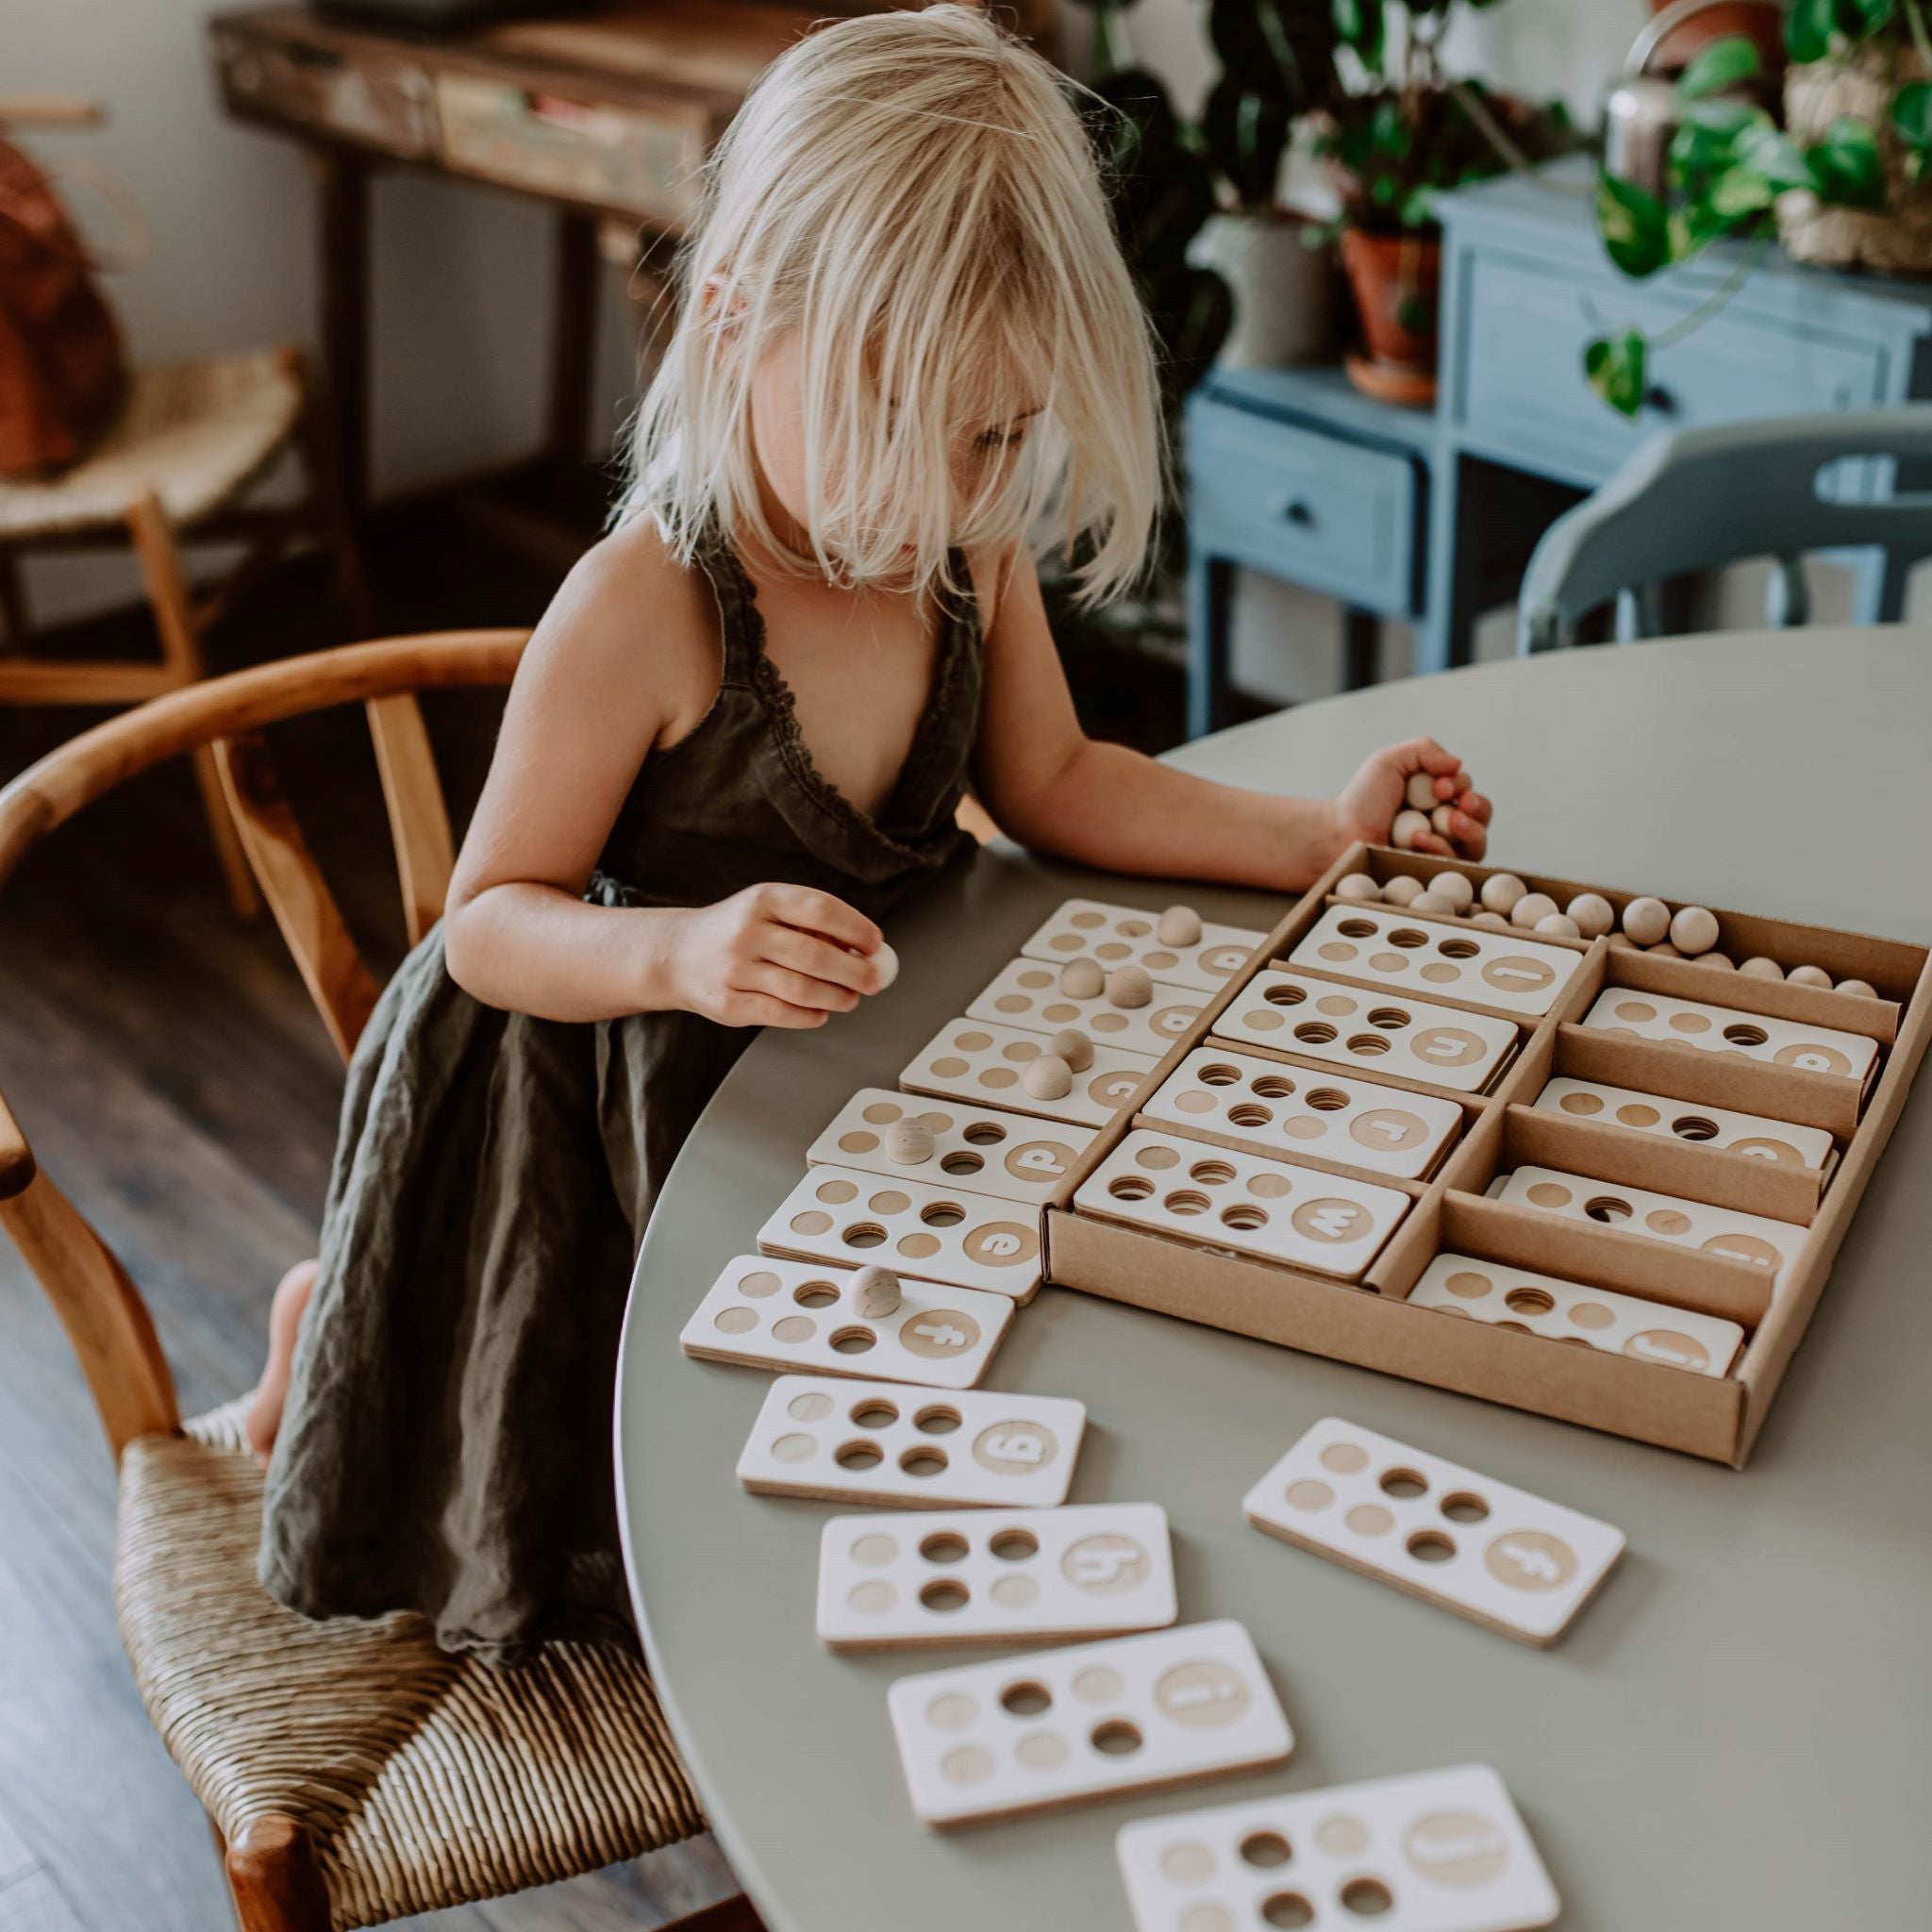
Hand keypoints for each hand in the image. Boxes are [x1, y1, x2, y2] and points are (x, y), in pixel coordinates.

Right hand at [663, 883, 888, 1028]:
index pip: (820, 909)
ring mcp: (735, 969)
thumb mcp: (767, 909)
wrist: (677, 955)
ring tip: (850, 998)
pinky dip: (810, 1016)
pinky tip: (821, 1012)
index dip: (855, 928)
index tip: (875, 944)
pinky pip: (781, 1014)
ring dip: (836, 997)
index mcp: (763, 899)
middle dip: (855, 971)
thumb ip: (810, 922)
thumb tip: (864, 948)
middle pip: (814, 954)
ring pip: (801, 989)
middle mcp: (747, 931)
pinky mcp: (728, 1003)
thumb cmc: (736, 931)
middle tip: (874, 979)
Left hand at [1331, 738, 1491, 862]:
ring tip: (1451, 821)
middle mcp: (1443, 819)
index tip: (1440, 786)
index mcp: (1436, 793)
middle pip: (1481, 814)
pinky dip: (1441, 847)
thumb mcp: (1389, 761)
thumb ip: (1424, 750)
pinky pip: (1455, 863)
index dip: (1460, 785)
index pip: (1466, 787)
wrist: (1339, 833)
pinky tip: (1419, 839)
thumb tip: (1458, 763)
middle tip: (1462, 803)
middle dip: (1478, 806)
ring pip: (1477, 840)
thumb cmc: (1361, 799)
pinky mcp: (1433, 869)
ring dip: (1469, 828)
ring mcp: (1441, 846)